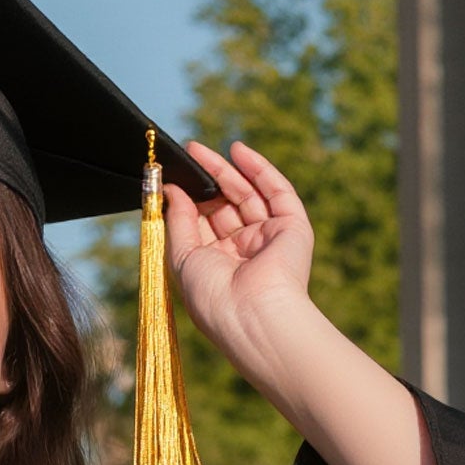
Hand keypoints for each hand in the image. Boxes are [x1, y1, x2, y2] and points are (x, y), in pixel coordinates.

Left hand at [163, 137, 316, 372]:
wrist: (252, 314)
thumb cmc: (212, 296)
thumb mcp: (182, 257)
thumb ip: (177, 221)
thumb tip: (172, 190)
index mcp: (218, 266)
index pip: (203, 225)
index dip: (190, 201)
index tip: (172, 179)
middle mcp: (244, 252)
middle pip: (225, 206)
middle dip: (207, 180)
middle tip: (188, 154)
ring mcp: (269, 238)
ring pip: (248, 194)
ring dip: (227, 170)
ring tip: (200, 150)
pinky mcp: (292, 227)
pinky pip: (277, 191)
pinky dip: (258, 169)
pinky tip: (238, 150)